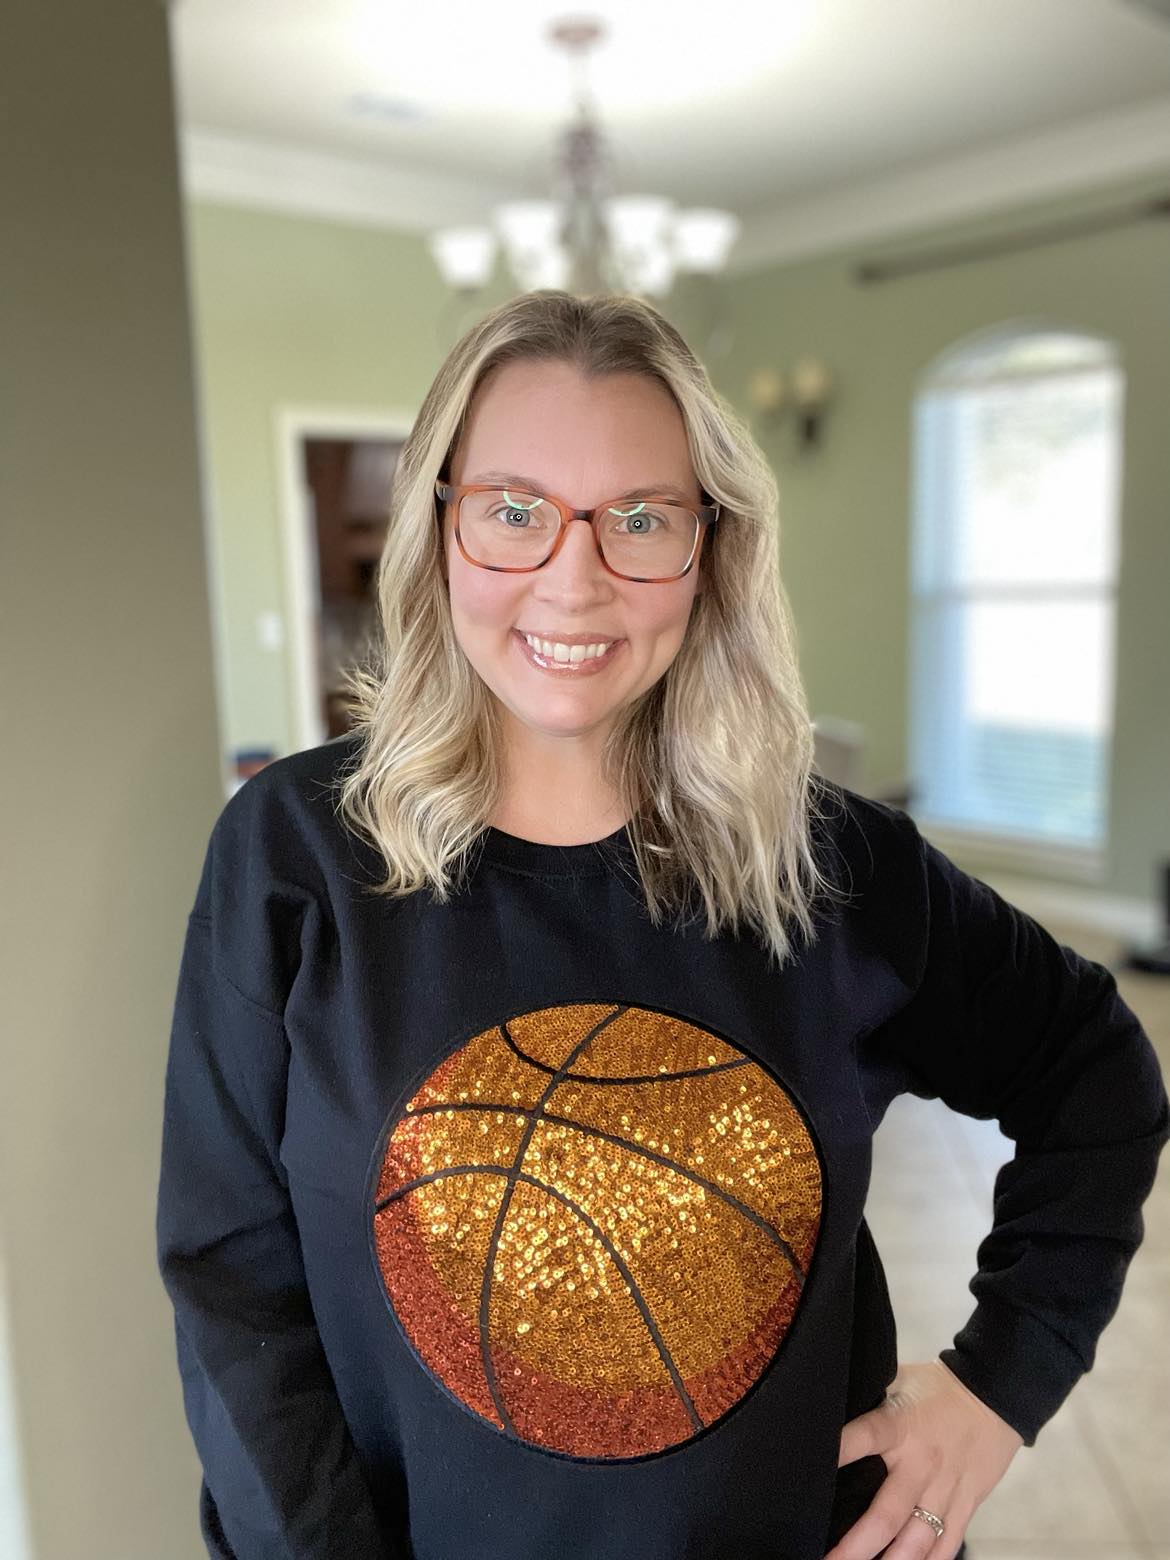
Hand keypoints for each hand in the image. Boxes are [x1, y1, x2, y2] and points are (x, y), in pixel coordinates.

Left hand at [824, 1359, 1023, 1558]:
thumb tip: (827, 1408)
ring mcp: (945, 1489)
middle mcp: (920, 1463)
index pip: (862, 1438)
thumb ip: (869, 1402)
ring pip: (917, 1540)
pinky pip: (946, 1545)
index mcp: (898, 1426)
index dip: (836, 1453)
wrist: (994, 1395)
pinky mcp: (965, 1505)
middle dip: (856, 1546)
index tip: (808, 1474)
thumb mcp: (897, 1381)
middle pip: (886, 1514)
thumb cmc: (935, 1389)